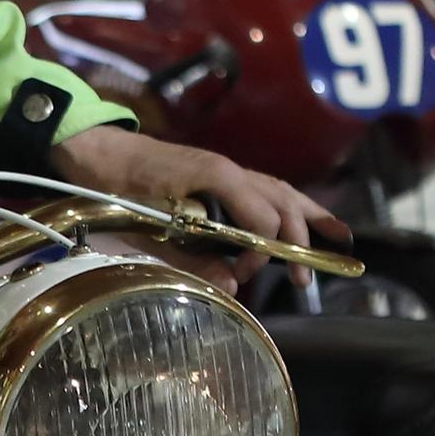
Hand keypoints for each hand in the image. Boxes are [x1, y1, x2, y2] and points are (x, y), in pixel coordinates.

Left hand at [48, 123, 344, 274]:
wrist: (96, 152)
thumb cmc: (117, 187)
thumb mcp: (149, 229)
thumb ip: (191, 259)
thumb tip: (231, 284)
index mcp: (218, 177)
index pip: (264, 221)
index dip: (261, 254)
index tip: (243, 274)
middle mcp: (230, 170)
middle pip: (282, 205)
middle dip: (299, 243)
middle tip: (304, 280)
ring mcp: (227, 169)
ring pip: (281, 192)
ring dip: (309, 217)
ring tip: (338, 240)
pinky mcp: (220, 173)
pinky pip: (266, 187)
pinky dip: (288, 203)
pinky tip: (302, 215)